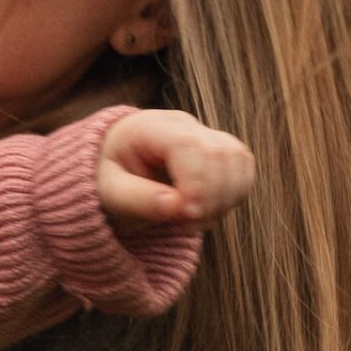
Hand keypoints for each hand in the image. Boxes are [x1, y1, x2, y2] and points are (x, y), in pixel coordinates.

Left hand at [98, 110, 254, 234]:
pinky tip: (206, 213)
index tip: (185, 215)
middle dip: (210, 198)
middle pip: (220, 155)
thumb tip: (175, 206)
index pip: (189, 146)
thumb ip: (138, 199)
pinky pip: (244, 172)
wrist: (114, 170)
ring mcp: (205, 135)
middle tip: (182, 225)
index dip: (196, 183)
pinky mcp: (220, 152)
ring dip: (224, 201)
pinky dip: (233, 198)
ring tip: (190, 222)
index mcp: (151, 128)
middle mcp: (184, 125)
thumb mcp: (109, 193)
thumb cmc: (107, 179)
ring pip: (239, 162)